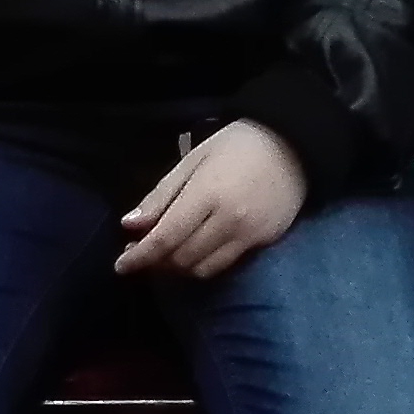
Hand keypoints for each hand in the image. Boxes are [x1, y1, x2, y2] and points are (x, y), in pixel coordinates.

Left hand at [115, 121, 308, 279]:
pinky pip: (225, 264)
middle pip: (181, 259)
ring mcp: (248, 235)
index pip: (165, 238)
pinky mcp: (264, 242)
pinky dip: (203, 264)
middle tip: (141, 251)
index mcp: (205, 195)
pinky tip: (194, 251)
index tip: (120, 266)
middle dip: (156, 262)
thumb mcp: (192, 160)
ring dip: (178, 268)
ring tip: (166, 254)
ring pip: (202, 269)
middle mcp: (227, 221)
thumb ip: (161, 195)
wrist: (294, 144)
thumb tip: (130, 225)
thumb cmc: (236, 145)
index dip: (139, 257)